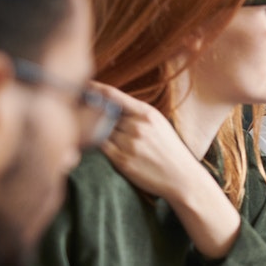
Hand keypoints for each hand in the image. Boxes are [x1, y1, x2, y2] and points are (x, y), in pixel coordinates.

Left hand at [94, 82, 215, 203]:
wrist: (183, 178)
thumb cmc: (169, 150)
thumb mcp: (158, 124)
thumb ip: (135, 113)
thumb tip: (105, 102)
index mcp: (147, 114)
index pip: (112, 95)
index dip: (93, 89)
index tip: (82, 87)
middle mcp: (137, 127)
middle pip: (103, 114)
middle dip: (96, 115)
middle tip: (89, 115)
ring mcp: (129, 144)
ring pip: (100, 131)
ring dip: (99, 132)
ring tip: (112, 138)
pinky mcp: (122, 161)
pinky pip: (101, 148)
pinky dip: (101, 146)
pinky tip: (111, 148)